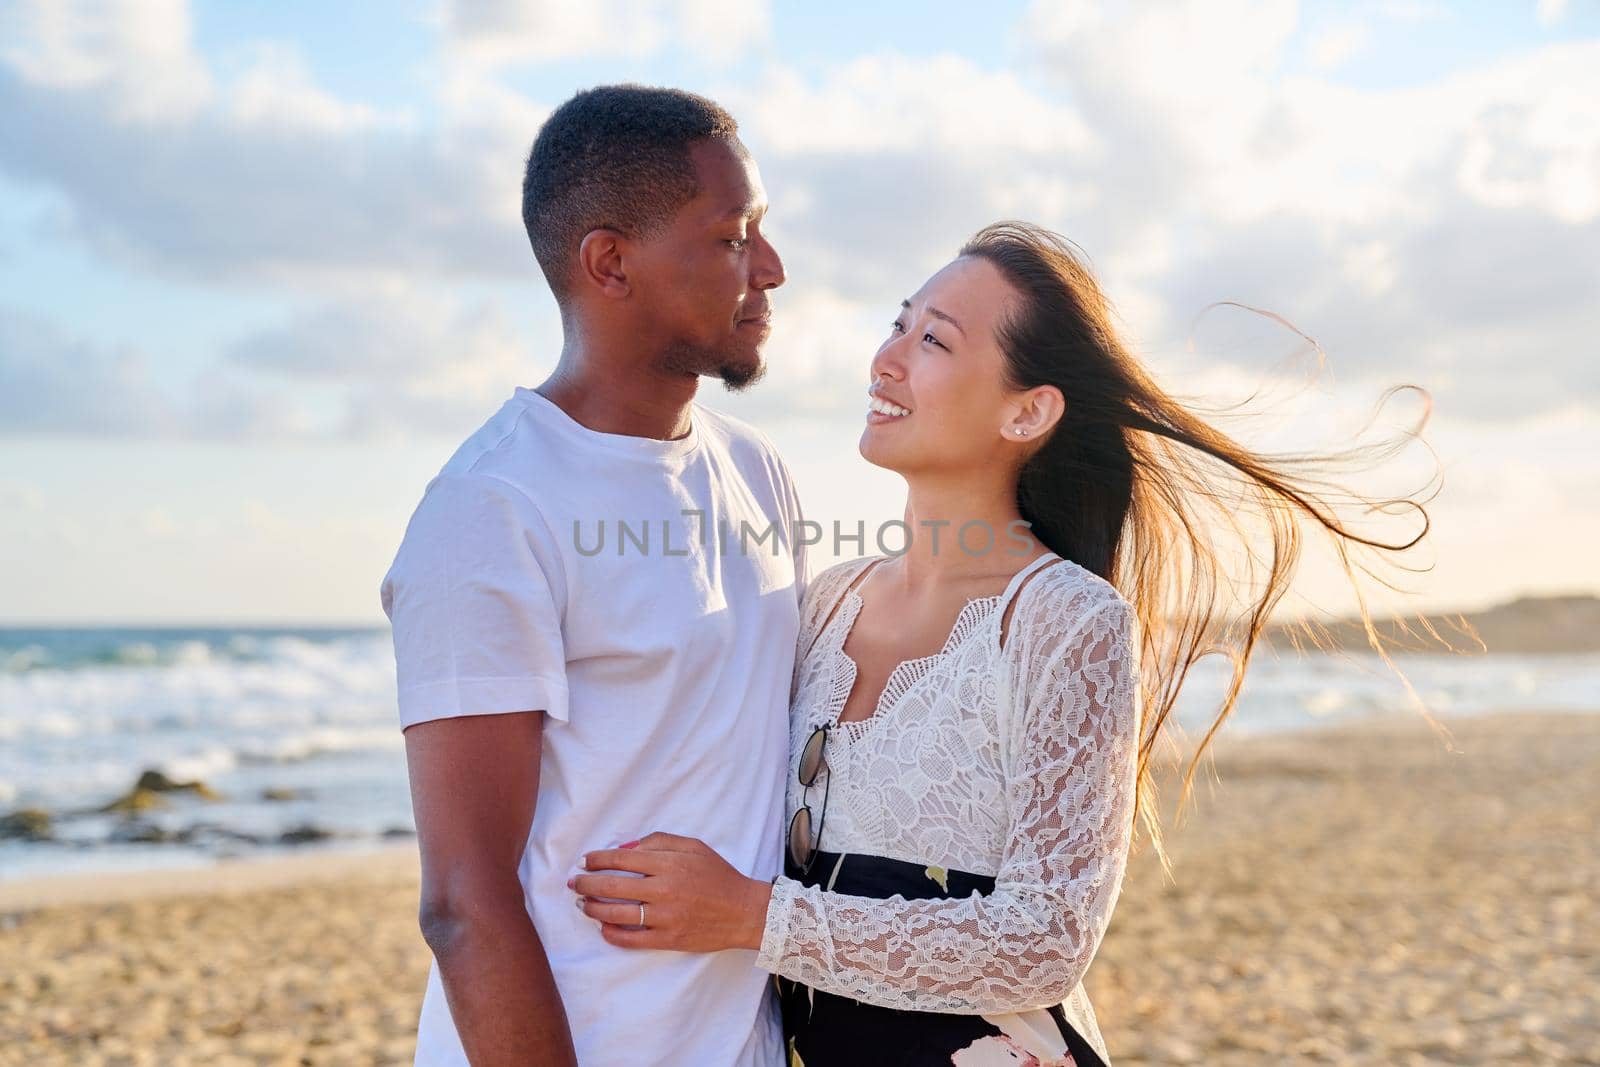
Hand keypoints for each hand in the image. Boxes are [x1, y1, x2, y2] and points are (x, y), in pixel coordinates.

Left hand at [567, 832, 772, 952]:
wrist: (743, 911)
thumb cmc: (718, 875)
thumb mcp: (693, 847)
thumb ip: (659, 842)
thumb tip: (626, 848)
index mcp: (669, 863)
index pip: (621, 859)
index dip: (598, 859)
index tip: (585, 861)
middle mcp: (664, 889)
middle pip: (612, 886)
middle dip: (586, 883)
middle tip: (574, 883)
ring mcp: (665, 917)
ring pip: (616, 914)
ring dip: (593, 909)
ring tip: (582, 905)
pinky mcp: (668, 939)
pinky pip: (631, 939)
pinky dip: (612, 934)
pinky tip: (603, 928)